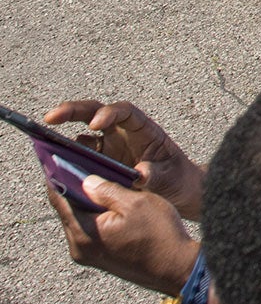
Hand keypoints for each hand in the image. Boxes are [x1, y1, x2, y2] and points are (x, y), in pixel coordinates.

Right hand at [41, 100, 205, 217]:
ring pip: (81, 133)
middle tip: (50, 118)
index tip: (95, 124)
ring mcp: (108, 147)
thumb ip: (155, 174)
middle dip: (72, 111)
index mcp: (142, 129)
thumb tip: (139, 175)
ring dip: (61, 135)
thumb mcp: (170, 176)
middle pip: (94, 113)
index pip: (124, 112)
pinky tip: (52, 166)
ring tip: (42, 142)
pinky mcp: (98, 162)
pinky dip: (65, 159)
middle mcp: (122, 133)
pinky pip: (78, 156)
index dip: (109, 113)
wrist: (175, 192)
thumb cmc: (175, 178)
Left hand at [45, 175, 198, 295]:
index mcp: (85, 233)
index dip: (57, 176)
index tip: (56, 159)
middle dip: (74, 187)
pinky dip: (95, 214)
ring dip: (86, 201)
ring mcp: (88, 254)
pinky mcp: (99, 257)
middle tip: (82, 164)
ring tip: (101, 181)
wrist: (175, 268)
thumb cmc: (159, 236)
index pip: (60, 200)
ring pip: (79, 220)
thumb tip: (87, 181)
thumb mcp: (137, 203)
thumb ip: (108, 190)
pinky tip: (110, 203)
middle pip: (67, 210)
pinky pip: (89, 230)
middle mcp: (80, 247)